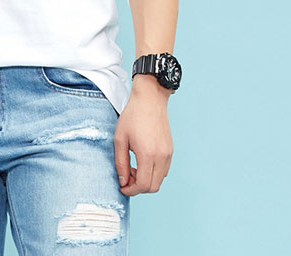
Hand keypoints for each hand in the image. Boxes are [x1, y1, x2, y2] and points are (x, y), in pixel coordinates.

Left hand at [114, 76, 172, 195]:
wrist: (150, 99)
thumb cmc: (132, 116)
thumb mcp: (120, 139)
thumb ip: (121, 163)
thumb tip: (123, 182)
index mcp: (148, 155)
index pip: (143, 185)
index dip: (131, 190)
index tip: (122, 187)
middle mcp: (161, 157)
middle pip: (153, 187)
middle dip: (138, 187)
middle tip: (126, 176)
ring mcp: (168, 154)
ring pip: (160, 180)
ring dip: (146, 180)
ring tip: (133, 167)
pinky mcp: (170, 150)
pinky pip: (164, 170)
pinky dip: (153, 173)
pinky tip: (143, 161)